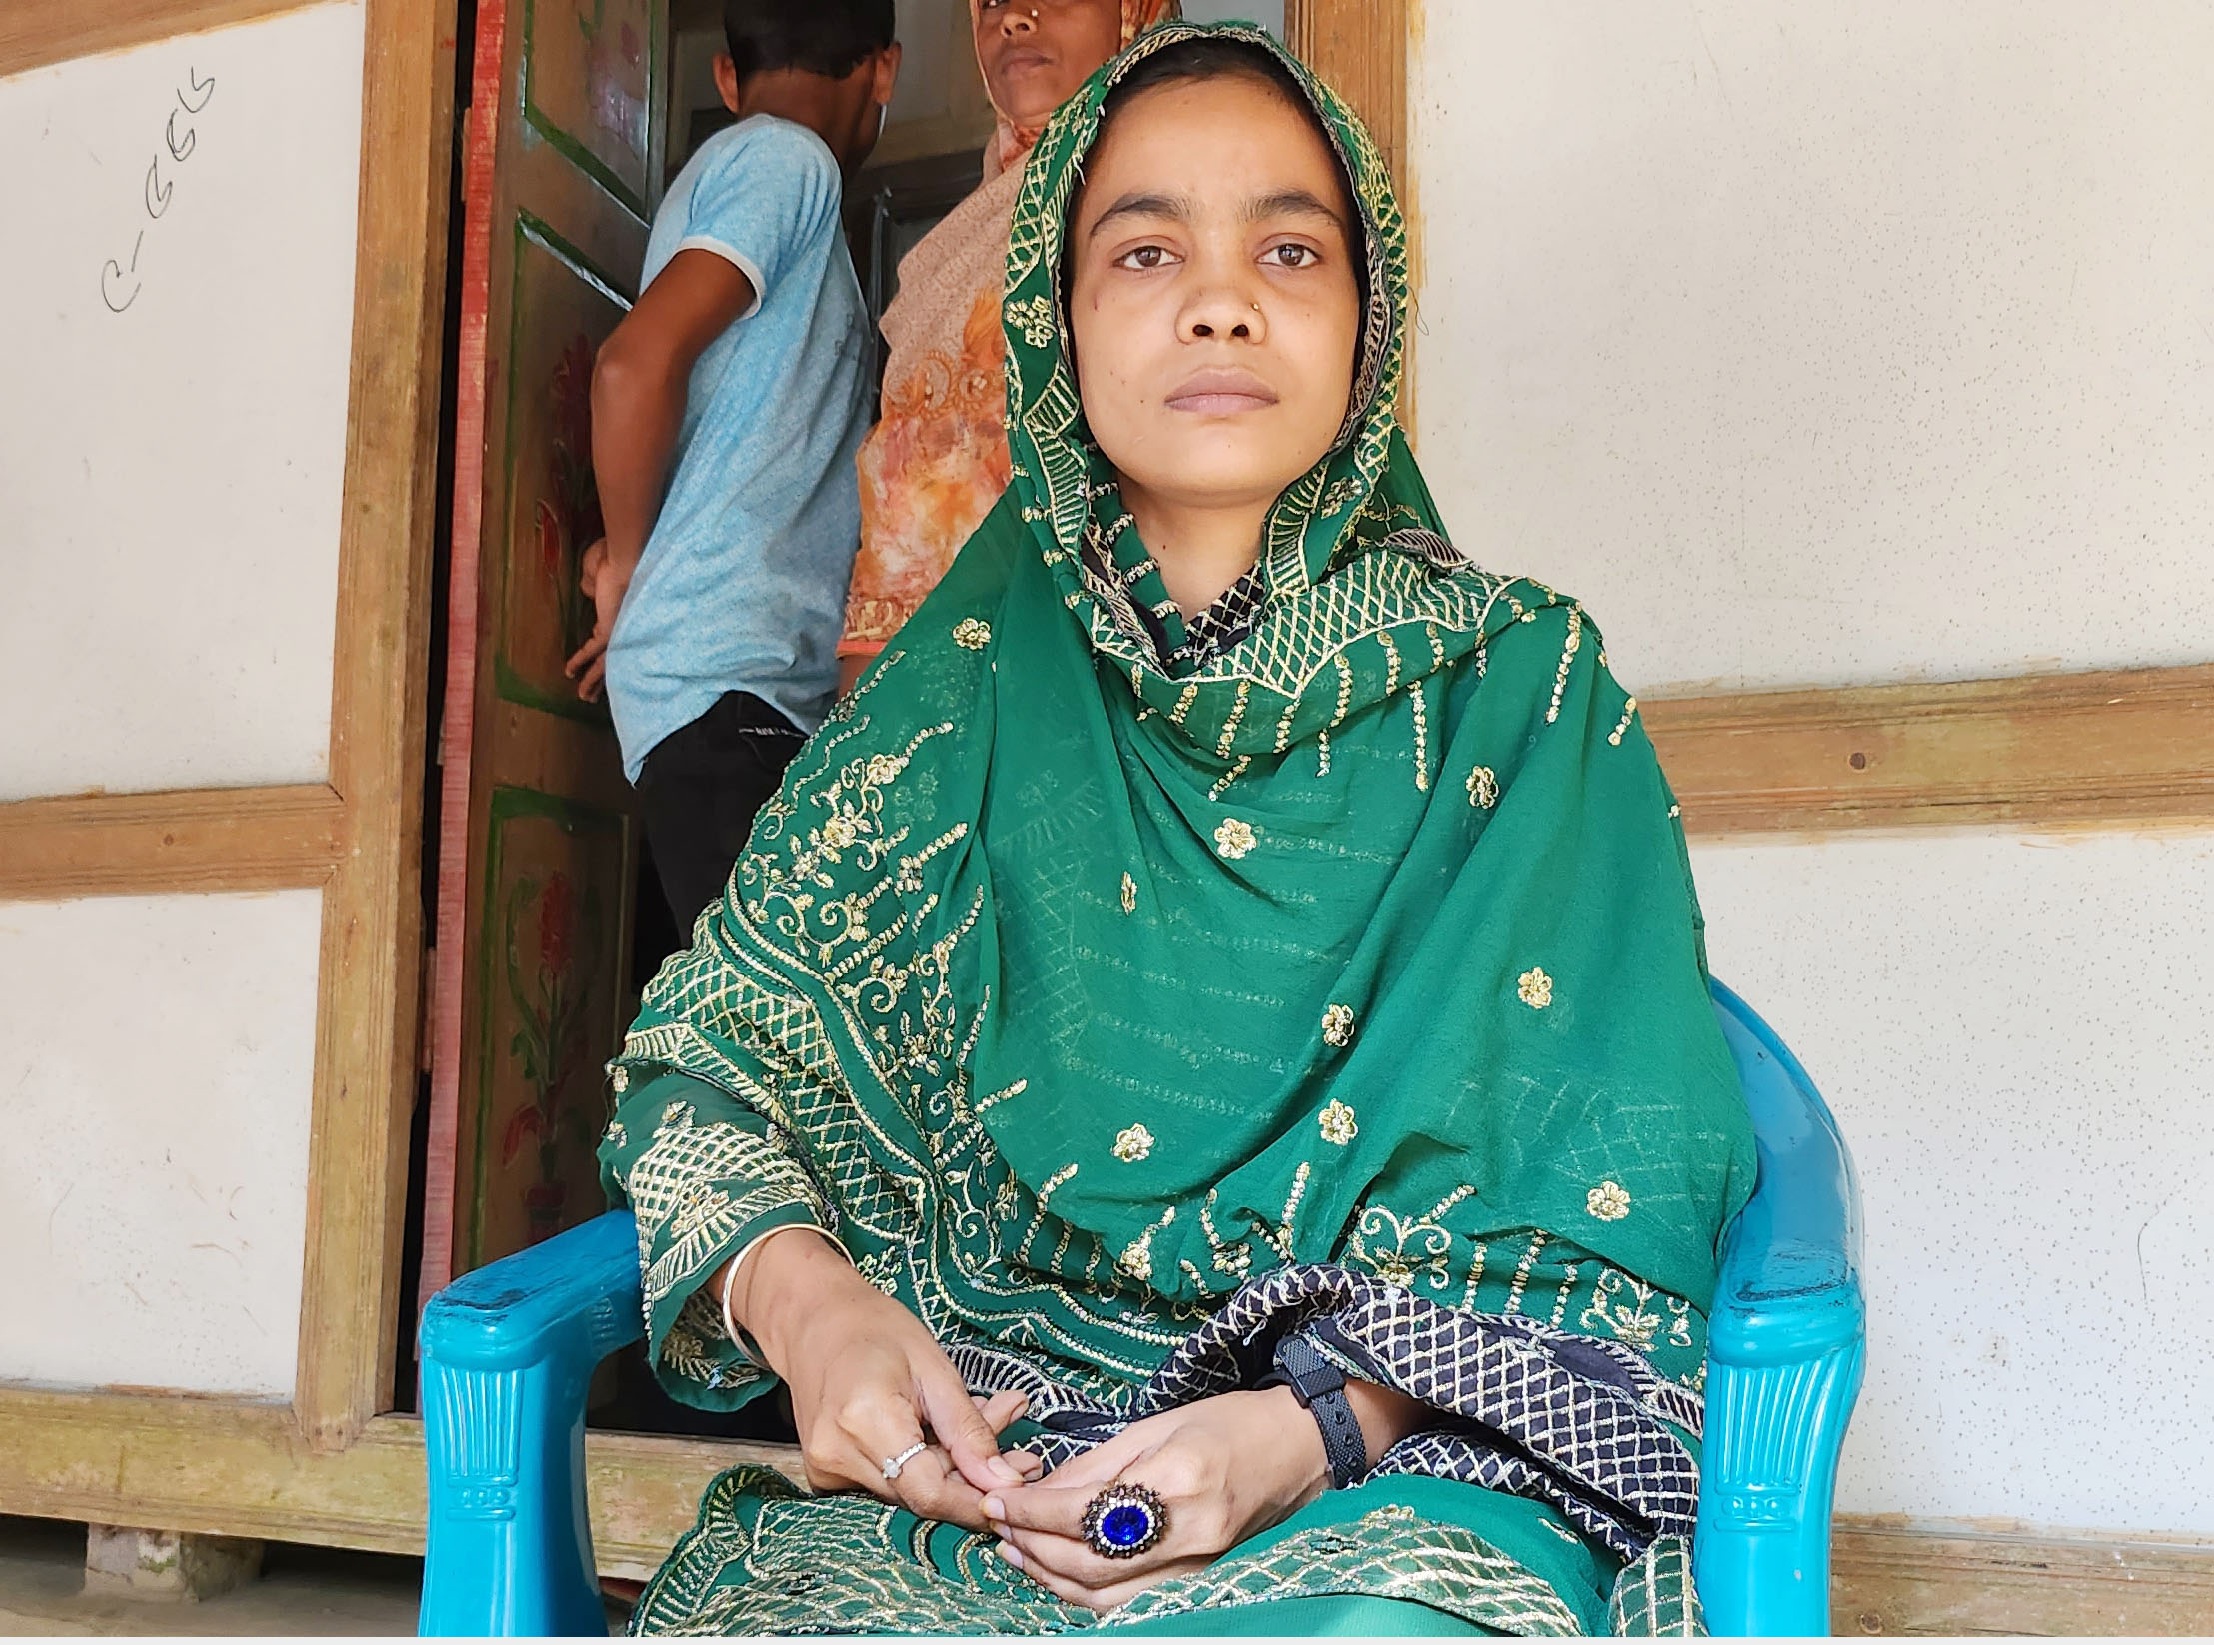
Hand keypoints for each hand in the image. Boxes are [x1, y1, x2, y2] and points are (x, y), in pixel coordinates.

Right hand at [564, 538, 629, 702]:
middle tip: (594, 695)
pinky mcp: (611, 631)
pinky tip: (569, 672)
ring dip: (593, 681)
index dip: (603, 652)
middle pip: (614, 660)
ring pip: (606, 664)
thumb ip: (593, 584)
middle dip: (602, 679)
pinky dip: (580, 662)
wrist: (625, 559)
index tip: (595, 661)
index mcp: (622, 615)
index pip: (613, 640)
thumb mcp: (598, 574)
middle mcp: (625, 628)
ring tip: (584, 697)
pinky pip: (592, 652)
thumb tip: (589, 589)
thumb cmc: (614, 560)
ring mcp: (620, 632)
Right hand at [731, 1228, 1039, 1531]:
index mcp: (864, 1421)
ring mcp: (825, 1470)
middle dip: (973, 1476)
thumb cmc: (876, 1328)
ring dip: (952, 1468)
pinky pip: (888, 1483)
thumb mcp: (935, 1367)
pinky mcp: (824, 1475)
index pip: (928, 1492)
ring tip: (988, 1423)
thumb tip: (1005, 1481)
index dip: (975, 1501)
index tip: (1017, 1492)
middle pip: (921, 1494)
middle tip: (1021, 1449)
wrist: (814, 1320)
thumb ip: (969, 1430)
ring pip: (907, 1491)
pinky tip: (943, 1433)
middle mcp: (837, 1456)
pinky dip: (922, 1465)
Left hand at [984, 1388, 1328, 1612]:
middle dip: (1033, 1545)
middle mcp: (1189, 1529)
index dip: (1032, 1510)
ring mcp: (1197, 1562)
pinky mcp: (1199, 1577)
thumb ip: (1096, 1462)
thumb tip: (1039, 1487)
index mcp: (1178, 1477)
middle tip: (996, 1524)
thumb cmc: (1230, 1422)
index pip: (1086, 1509)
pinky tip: (1057, 1570)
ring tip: (1015, 1550)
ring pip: (1106, 1592)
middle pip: (1090, 1560)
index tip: (997, 1499)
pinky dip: (1086, 1591)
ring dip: (1051, 1576)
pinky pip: (1130, 1598)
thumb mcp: (1157, 1424)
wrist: (1296, 1448)